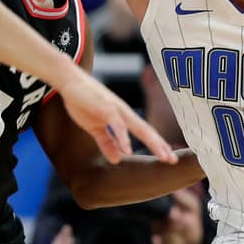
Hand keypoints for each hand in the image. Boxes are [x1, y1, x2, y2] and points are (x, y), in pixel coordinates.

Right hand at [59, 69, 176, 164]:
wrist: (70, 82)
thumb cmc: (84, 102)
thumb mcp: (95, 128)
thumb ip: (107, 143)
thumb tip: (118, 159)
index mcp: (124, 118)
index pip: (145, 134)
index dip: (157, 146)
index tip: (169, 159)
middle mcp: (125, 114)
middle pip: (147, 132)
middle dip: (161, 146)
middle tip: (173, 161)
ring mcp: (117, 109)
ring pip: (138, 128)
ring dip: (152, 142)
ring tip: (162, 156)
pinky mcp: (106, 108)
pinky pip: (117, 125)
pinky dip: (123, 137)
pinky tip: (128, 150)